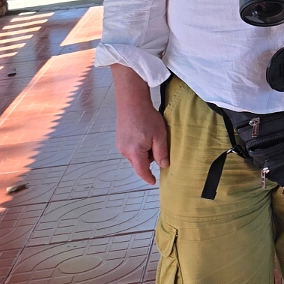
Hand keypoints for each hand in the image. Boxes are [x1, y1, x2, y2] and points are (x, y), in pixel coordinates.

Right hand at [112, 65, 169, 185]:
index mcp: (134, 152)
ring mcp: (120, 144)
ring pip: (135, 155)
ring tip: (150, 135)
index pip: (141, 171)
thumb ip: (161, 153)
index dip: (148, 177)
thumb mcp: (159, 136)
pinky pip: (131, 147)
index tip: (153, 181)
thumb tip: (164, 165)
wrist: (131, 102)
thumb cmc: (146, 118)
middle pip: (139, 162)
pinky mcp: (119, 138)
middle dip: (149, 158)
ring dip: (144, 151)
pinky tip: (143, 133)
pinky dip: (139, 145)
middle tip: (157, 144)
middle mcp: (124, 151)